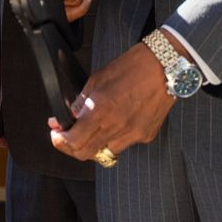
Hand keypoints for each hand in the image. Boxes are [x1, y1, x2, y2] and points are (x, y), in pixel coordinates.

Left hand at [49, 43, 175, 165]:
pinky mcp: (146, 135)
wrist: (163, 66)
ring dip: (98, 143)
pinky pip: (126, 143)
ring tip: (99, 126)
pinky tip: (121, 120)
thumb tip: (70, 116)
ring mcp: (132, 134)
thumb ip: (82, 101)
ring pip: (106, 152)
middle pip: (86, 154)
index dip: (60, 142)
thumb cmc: (131, 67)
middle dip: (73, 147)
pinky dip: (118, 137)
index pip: (73, 142)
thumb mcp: (98, 79)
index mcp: (100, 111)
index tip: (57, 135)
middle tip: (70, 137)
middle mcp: (116, 127)